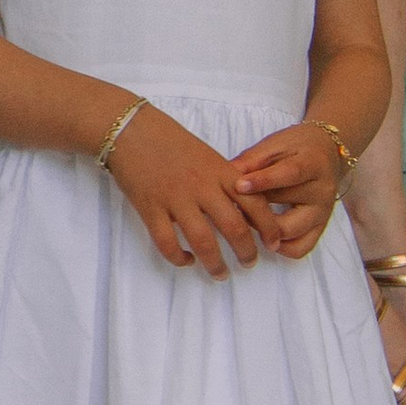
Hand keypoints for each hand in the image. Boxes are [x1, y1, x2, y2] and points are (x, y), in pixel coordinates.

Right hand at [105, 105, 263, 274]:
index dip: (268, 228)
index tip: (273, 244)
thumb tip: (244, 210)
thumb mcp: (207, 156)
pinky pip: (167, 243)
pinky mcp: (150, 208)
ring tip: (221, 274)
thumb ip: (225, 180)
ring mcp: (175, 198)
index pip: (254, 203)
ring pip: (202, 241)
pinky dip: (179, 258)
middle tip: (249, 263)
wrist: (132, 130)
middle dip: (246, 252)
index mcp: (219, 171)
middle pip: (233, 227)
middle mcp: (201, 186)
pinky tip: (187, 260)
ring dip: (215, 263)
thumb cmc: (171, 141)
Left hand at [224, 124, 344, 259]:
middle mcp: (322, 191)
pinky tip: (263, 235)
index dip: (263, 181)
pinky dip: (280, 247)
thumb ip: (252, 160)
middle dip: (256, 210)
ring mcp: (322, 212)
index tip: (239, 186)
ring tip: (246, 219)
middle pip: (287, 206)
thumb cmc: (296, 147)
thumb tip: (226, 175)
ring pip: (291, 232)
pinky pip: (300, 248)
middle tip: (233, 206)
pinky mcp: (320, 228)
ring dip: (264, 230)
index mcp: (313, 164)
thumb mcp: (274, 145)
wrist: (328, 152)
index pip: (290, 174)